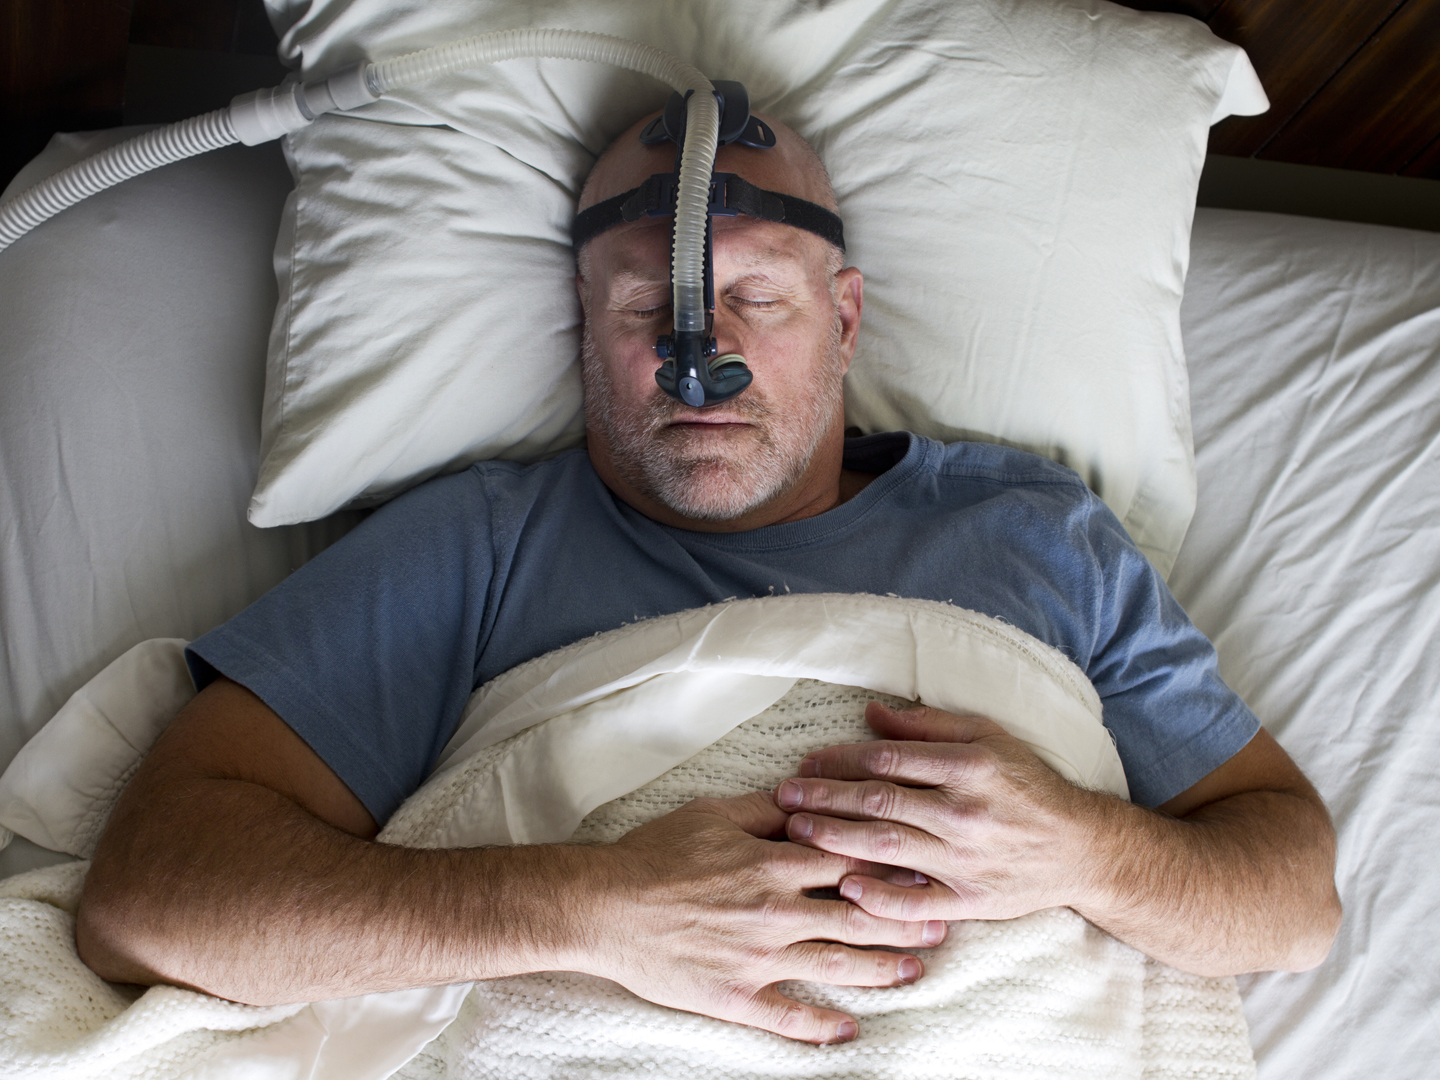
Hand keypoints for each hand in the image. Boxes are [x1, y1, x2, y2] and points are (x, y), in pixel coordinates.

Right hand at [581, 791, 947, 1043]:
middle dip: (905, 920)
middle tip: (943, 924)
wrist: (602, 906)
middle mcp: (775, 911)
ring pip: (836, 966)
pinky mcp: (736, 996)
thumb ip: (767, 808)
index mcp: (772, 862)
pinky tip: (851, 1029)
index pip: (850, 861)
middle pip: (858, 917)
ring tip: (916, 972)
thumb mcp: (712, 813)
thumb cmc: (655, 854)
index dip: (893, 864)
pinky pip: (789, 1018)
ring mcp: (758, 959)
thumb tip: (808, 794)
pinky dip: (823, 1027)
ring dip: (882, 970)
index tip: (927, 864)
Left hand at [772, 703, 1106, 923]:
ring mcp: (966, 859)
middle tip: (785, 796)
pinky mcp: (970, 900)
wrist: (1079, 848)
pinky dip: (881, 897)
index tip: (807, 761)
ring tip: (797, 832)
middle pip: (879, 802)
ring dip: (836, 840)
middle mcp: (964, 812)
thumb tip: (872, 712)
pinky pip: (917, 902)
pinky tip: (846, 889)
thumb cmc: (1027, 785)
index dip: (841, 759)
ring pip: (888, 848)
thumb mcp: (988, 738)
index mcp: (968, 766)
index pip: (889, 760)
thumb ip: (927, 725)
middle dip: (825, 798)